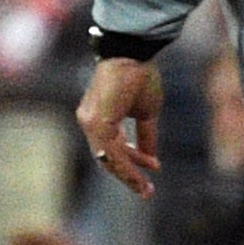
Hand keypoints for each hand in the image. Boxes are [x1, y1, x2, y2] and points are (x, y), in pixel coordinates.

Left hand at [79, 55, 162, 196]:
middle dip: (129, 174)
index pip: (113, 148)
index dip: (133, 161)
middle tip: (147, 190)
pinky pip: (111, 152)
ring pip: (108, 159)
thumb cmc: (139, 76)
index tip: (155, 167)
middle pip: (108, 158)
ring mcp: (90, 122)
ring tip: (146, 189)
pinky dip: (125, 166)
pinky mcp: (96, 122)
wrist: (133, 54)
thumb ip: (146, 136)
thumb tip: (152, 158)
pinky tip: (139, 175)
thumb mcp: (146, 113)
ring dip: (128, 175)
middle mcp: (89, 121)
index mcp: (99, 118)